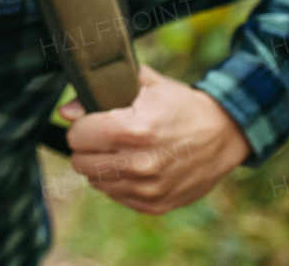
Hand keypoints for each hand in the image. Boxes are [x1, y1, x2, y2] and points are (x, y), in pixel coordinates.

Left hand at [60, 64, 250, 214]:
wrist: (223, 134)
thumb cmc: (179, 104)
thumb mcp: (143, 84)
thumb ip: (99, 93)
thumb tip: (65, 112)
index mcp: (132, 129)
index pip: (76, 136)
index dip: (81, 125)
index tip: (92, 121)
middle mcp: (139, 163)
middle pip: (80, 162)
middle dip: (87, 147)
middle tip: (103, 136)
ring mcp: (148, 188)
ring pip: (95, 181)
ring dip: (101, 166)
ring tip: (121, 150)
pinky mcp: (155, 204)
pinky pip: (116, 196)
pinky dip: (118, 182)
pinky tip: (134, 165)